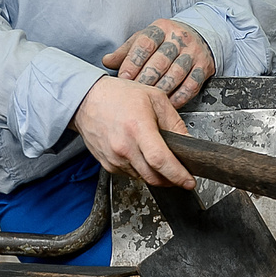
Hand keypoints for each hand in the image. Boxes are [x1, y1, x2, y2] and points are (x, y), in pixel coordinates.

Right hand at [72, 75, 196, 188]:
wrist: (86, 100)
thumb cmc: (118, 95)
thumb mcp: (155, 98)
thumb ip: (175, 123)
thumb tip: (188, 144)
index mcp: (137, 128)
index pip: (160, 160)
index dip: (178, 175)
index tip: (189, 181)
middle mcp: (124, 147)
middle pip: (154, 176)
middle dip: (171, 179)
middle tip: (180, 173)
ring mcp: (114, 158)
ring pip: (143, 178)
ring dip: (155, 174)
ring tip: (158, 157)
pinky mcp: (107, 165)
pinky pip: (131, 174)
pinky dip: (141, 169)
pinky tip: (140, 154)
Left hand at [101, 17, 215, 106]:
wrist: (199, 37)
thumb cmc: (166, 41)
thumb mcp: (145, 39)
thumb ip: (126, 51)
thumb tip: (107, 61)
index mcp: (161, 28)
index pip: (145, 43)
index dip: (133, 61)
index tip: (123, 77)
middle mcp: (179, 38)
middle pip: (161, 60)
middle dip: (146, 78)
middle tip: (135, 92)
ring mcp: (193, 52)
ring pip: (176, 73)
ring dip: (161, 89)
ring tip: (149, 99)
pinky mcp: (204, 67)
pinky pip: (191, 85)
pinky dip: (179, 96)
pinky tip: (168, 103)